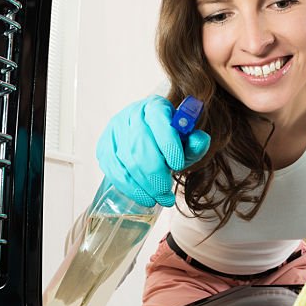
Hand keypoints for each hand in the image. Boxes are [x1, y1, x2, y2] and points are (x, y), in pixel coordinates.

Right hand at [95, 96, 210, 206]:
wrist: (148, 137)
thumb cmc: (169, 141)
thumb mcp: (186, 141)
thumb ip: (195, 143)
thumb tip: (200, 140)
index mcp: (155, 107)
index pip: (159, 120)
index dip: (168, 144)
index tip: (178, 166)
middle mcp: (132, 115)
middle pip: (140, 145)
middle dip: (155, 174)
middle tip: (166, 193)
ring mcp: (115, 131)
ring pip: (126, 160)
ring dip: (144, 185)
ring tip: (159, 199)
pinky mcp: (104, 147)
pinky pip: (114, 170)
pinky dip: (130, 188)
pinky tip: (144, 197)